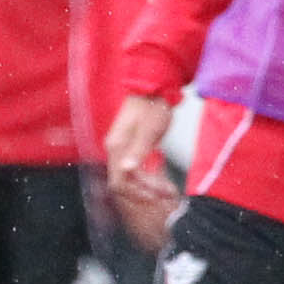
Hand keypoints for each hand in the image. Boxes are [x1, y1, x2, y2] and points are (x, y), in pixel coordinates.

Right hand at [102, 92, 179, 233]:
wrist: (154, 87)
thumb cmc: (153, 106)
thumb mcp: (149, 129)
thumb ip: (138, 150)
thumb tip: (126, 169)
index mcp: (117, 147)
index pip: (120, 181)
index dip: (138, 193)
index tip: (157, 196)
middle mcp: (115, 150)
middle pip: (124, 182)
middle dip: (145, 192)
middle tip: (168, 194)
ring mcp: (121, 148)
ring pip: (130, 177)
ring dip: (148, 186)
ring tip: (168, 190)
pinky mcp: (130, 147)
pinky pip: (135, 170)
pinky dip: (148, 177)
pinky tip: (162, 179)